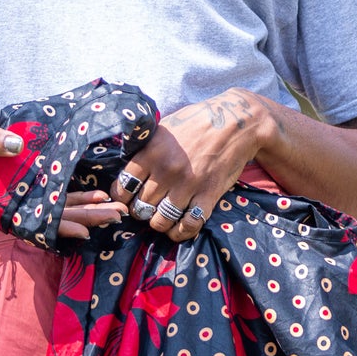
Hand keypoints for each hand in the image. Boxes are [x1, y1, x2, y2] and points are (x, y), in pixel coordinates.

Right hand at [0, 108, 125, 239]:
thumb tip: (15, 146)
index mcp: (1, 194)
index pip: (35, 217)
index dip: (60, 225)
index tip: (85, 232)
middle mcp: (17, 199)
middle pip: (56, 216)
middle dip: (87, 218)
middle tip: (118, 216)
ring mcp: (27, 194)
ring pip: (62, 208)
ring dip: (89, 211)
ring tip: (117, 210)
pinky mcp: (35, 183)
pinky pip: (60, 196)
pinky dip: (79, 199)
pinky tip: (100, 198)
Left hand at [114, 89, 269, 241]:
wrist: (236, 122)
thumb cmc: (197, 122)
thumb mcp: (164, 128)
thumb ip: (146, 148)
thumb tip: (126, 167)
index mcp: (151, 152)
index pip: (123, 187)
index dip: (120, 197)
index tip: (127, 198)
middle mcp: (166, 171)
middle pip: (140, 207)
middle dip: (140, 212)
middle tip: (146, 208)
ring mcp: (188, 185)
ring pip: (160, 221)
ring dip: (158, 224)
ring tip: (161, 218)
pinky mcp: (208, 195)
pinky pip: (188, 226)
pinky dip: (180, 233)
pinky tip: (178, 228)